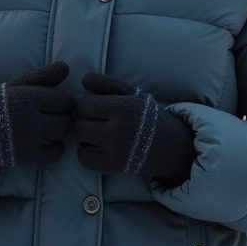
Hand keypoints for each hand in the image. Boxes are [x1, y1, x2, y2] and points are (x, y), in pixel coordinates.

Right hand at [0, 61, 72, 170]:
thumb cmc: (1, 106)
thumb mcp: (19, 85)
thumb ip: (44, 76)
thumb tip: (66, 66)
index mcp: (29, 98)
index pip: (65, 101)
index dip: (61, 103)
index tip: (51, 105)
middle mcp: (31, 119)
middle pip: (66, 120)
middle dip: (60, 118)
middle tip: (46, 118)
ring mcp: (31, 141)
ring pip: (62, 136)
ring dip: (56, 133)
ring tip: (42, 129)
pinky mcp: (30, 158)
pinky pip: (56, 154)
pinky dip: (54, 150)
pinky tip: (43, 143)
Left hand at [73, 72, 195, 183]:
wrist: (168, 145)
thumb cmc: (145, 115)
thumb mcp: (131, 93)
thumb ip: (106, 83)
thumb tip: (83, 79)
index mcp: (123, 108)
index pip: (83, 104)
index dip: (85, 104)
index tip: (95, 107)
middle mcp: (118, 130)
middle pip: (78, 123)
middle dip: (84, 120)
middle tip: (96, 121)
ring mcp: (115, 151)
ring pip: (80, 139)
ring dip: (85, 135)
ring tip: (99, 132)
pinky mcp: (113, 166)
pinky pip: (84, 159)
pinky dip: (86, 153)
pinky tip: (98, 147)